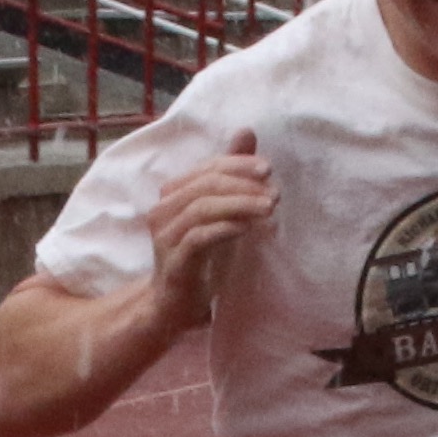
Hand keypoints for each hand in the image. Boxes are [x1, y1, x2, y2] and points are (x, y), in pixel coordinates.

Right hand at [146, 129, 276, 325]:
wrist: (175, 303)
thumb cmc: (200, 256)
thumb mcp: (220, 212)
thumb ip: (231, 175)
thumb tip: (246, 132)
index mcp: (173, 193)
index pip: (207, 167)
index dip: (238, 164)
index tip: (268, 169)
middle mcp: (163, 210)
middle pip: (206, 184)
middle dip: (243, 184)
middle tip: (274, 192)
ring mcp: (165, 235)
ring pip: (203, 207)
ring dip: (240, 204)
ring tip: (269, 209)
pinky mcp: (174, 260)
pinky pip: (200, 237)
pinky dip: (226, 228)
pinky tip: (248, 228)